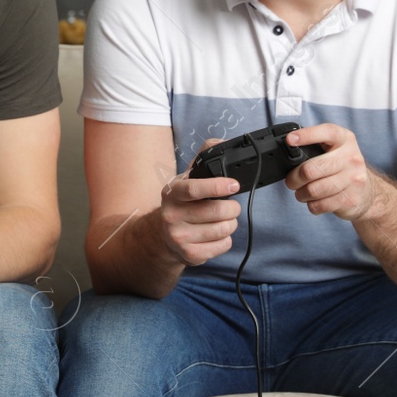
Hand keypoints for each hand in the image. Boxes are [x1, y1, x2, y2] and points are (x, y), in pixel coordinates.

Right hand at [156, 138, 242, 266]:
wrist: (163, 235)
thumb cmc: (182, 203)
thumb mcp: (187, 179)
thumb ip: (204, 158)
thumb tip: (223, 142)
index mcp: (172, 193)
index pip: (194, 189)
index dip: (216, 187)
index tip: (234, 185)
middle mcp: (171, 215)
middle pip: (217, 212)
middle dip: (232, 208)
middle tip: (230, 206)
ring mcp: (179, 237)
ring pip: (224, 230)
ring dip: (230, 224)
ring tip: (221, 220)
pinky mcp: (190, 254)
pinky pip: (223, 245)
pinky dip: (226, 239)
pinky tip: (215, 234)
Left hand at [283, 123, 375, 219]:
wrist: (367, 193)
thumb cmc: (343, 168)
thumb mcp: (335, 149)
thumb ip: (316, 145)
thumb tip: (288, 146)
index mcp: (345, 140)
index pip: (327, 132)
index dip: (307, 135)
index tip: (290, 140)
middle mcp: (351, 158)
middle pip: (311, 169)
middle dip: (294, 178)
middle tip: (291, 181)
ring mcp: (353, 179)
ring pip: (313, 190)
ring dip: (301, 194)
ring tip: (302, 193)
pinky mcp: (351, 199)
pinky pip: (320, 205)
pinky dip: (311, 205)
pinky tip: (315, 201)